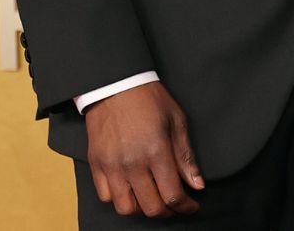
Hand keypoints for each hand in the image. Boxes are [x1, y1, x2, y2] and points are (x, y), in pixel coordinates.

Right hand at [84, 81, 203, 217]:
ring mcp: (111, 165)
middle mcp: (132, 163)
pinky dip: (118, 198)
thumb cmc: (148, 98)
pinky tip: (129, 189)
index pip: (173, 196)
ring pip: (126, 208)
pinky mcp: (96, 162)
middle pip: (151, 207)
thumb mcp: (176, 121)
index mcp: (156, 151)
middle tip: (173, 203)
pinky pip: (105, 196)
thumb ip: (186, 156)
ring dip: (141, 208)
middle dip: (168, 211)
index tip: (192, 205)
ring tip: (150, 198)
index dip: (186, 207)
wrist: (114, 82)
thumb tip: (197, 185)